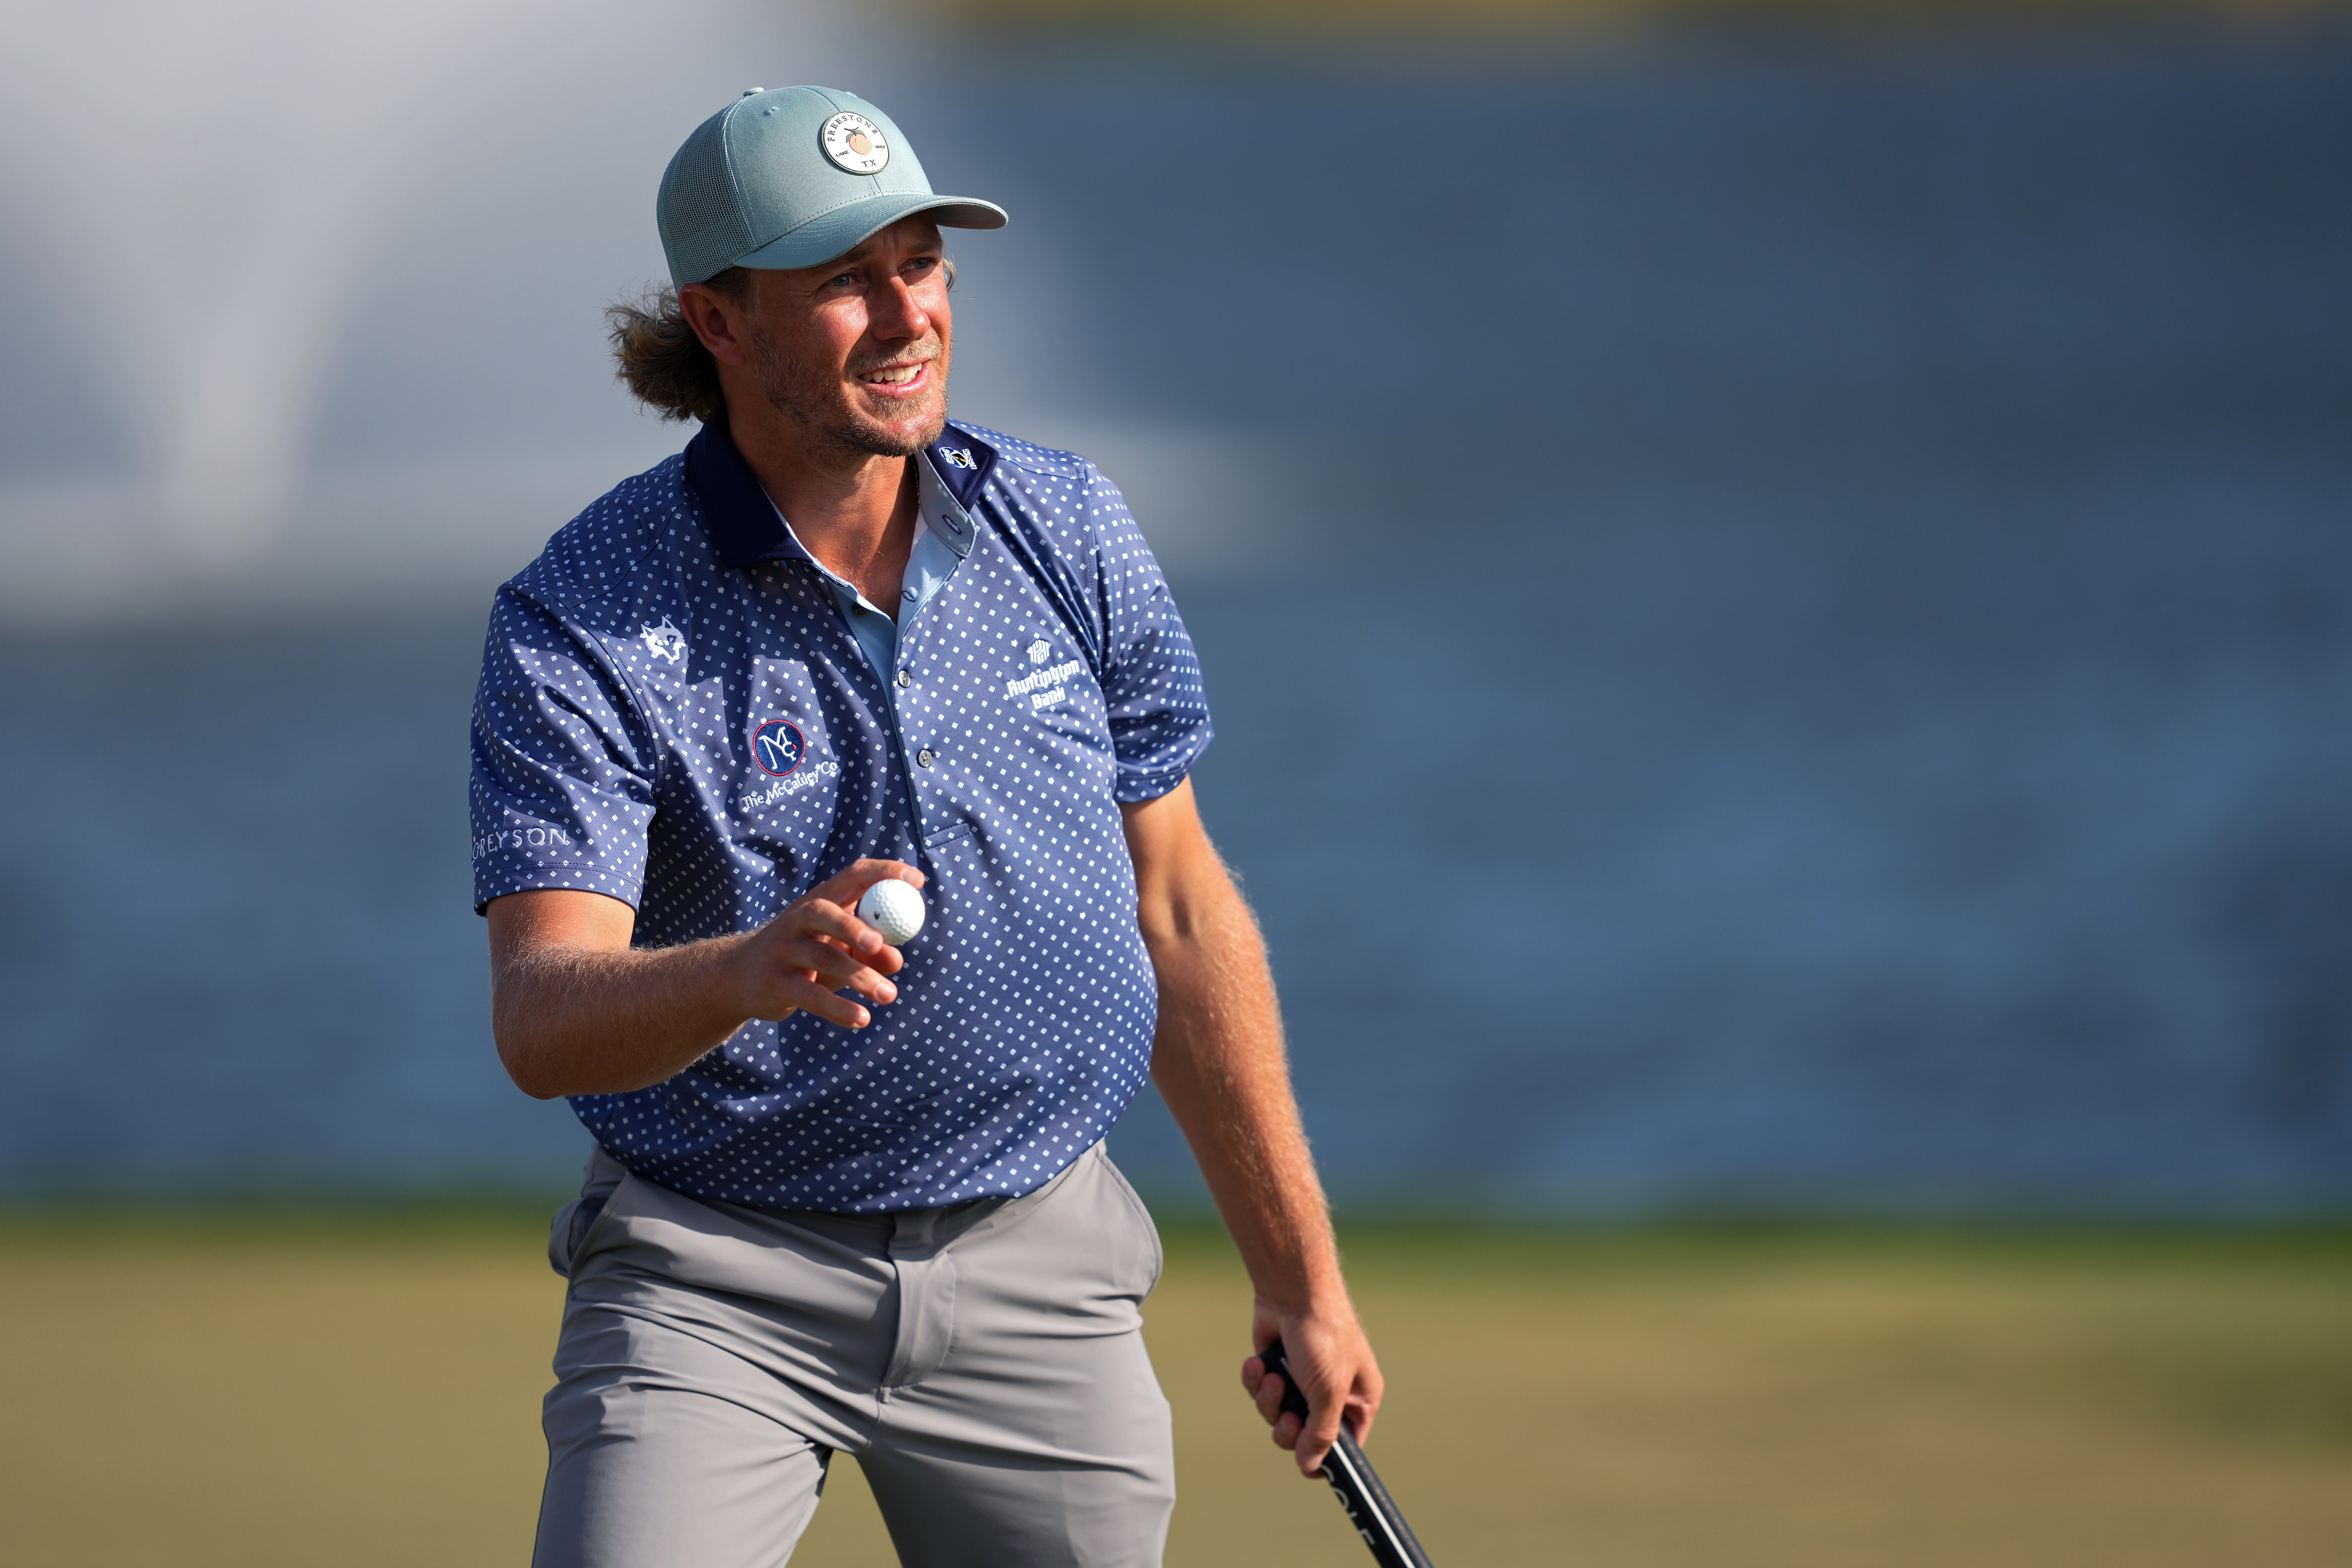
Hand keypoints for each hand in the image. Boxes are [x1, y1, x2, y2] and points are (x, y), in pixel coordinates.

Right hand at [733, 859, 924, 1028]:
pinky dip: (838, 1008)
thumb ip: (868, 951)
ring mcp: (782, 950)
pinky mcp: (775, 983)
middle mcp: (798, 919)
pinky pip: (810, 996)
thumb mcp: (837, 949)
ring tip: (889, 995)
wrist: (739, 977)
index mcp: (820, 901)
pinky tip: (861, 1019)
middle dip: (852, 925)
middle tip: (879, 943)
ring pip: (823, 959)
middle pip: (824, 914)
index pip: (852, 876)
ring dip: (860, 977)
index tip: (916, 879)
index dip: (884, 873)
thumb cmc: (802, 957)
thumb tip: (897, 960)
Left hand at [1240, 1300, 1382, 1476]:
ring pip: (1277, 1415)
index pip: (1346, 1445)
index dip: (1326, 1459)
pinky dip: (1256, 1380)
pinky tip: (1258, 1363)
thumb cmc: (1323, 1335)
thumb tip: (1311, 1466)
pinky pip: (1261, 1392)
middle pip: (1304, 1437)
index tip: (1306, 1466)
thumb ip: (1321, 1433)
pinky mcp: (1277, 1368)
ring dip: (1269, 1401)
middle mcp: (1332, 1393)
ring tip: (1272, 1377)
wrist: (1292, 1290)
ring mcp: (1302, 1381)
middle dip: (1287, 1428)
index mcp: (1359, 1400)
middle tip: (1286, 1415)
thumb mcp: (1328, 1391)